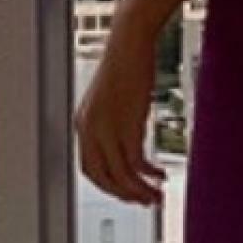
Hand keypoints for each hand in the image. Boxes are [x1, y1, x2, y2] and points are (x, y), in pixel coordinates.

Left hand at [74, 38, 164, 207]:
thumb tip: (130, 142)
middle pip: (102, 177)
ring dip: (138, 191)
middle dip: (123, 194)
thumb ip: (115, 122)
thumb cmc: (126, 62)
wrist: (129, 41)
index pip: (90, 168)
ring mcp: (106, 129)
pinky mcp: (126, 125)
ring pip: (120, 175)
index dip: (107, 184)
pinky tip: (159, 176)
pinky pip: (135, 163)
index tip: (125, 191)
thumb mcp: (113, 98)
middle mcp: (89, 130)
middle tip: (141, 201)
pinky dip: (147, 175)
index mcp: (83, 124)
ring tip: (155, 197)